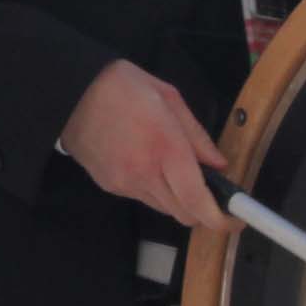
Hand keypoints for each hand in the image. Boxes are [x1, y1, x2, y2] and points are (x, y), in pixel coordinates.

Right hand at [55, 60, 234, 233]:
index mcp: (165, 147)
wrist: (70, 94)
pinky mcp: (110, 187)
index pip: (198, 201)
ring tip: (175, 170)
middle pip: (185, 214)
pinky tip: (148, 164)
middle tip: (211, 192)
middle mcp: (145, 173)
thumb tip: (219, 165)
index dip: (221, 219)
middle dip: (203, 209)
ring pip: (165, 209)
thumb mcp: (169, 97)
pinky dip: (155, 190)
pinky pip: (143, 198)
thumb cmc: (121, 87)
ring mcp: (125, 183)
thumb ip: (197, 136)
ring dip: (178, 199)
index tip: (236, 218)